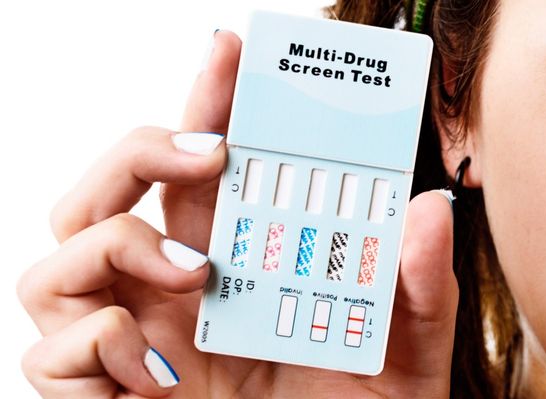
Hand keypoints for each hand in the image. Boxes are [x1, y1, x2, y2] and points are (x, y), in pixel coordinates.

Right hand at [18, 31, 459, 397]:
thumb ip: (420, 288)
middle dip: (141, 149)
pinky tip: (164, 373)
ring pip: (56, 260)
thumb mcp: (408, 355)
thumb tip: (428, 209)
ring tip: (198, 271)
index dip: (203, 106)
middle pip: (107, 194)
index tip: (229, 51)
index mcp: (236, 267)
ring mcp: (129, 347)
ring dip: (116, 242)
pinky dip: (94, 347)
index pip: (199, 171)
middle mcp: (169, 296)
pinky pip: (49, 355)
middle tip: (210, 150)